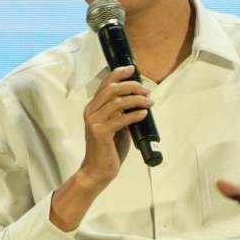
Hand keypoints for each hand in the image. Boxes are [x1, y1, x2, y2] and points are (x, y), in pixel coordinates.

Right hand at [79, 65, 153, 185]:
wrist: (98, 170)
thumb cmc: (108, 149)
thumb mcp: (116, 126)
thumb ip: (121, 113)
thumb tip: (138, 100)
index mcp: (93, 108)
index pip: (105, 84)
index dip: (118, 74)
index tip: (132, 69)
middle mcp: (90, 112)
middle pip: (111, 90)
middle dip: (131, 86)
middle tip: (146, 90)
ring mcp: (94, 122)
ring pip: (117, 102)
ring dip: (136, 100)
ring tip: (149, 102)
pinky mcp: (100, 133)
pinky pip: (120, 119)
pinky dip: (134, 114)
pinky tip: (144, 114)